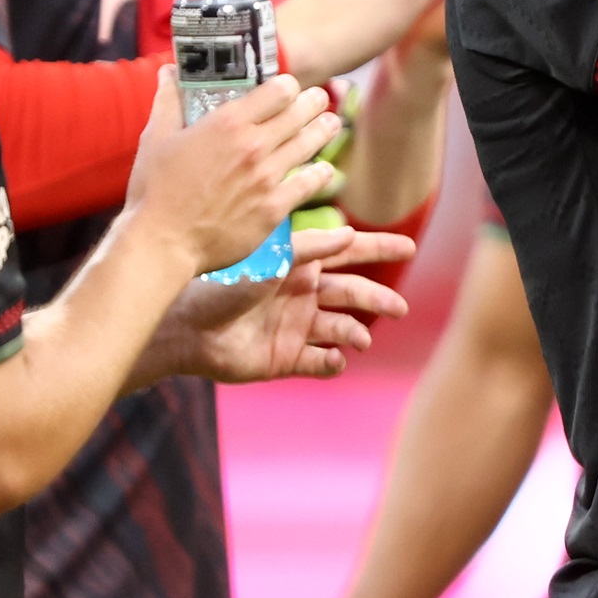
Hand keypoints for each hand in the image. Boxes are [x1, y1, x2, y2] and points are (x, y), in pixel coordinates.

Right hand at [123, 71, 342, 276]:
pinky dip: (319, 175)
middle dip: (313, 103)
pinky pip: (307, 185)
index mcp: (228, 122)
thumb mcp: (156, 138)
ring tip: (331, 124)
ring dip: (323, 131)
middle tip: (321, 99)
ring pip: (309, 145)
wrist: (163, 243)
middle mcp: (254, 145)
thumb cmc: (155, 191)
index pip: (278, 91)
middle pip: (299, 113)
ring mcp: (267, 178)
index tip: (289, 88)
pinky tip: (324, 170)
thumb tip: (169, 70)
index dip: (287, 86)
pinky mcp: (274, 209)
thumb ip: (168, 101)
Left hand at [134, 226, 416, 385]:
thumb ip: (308, 250)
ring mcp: (297, 328)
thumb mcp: (269, 262)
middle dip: (378, 299)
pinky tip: (333, 360)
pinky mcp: (287, 358)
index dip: (379, 249)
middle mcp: (303, 296)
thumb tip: (348, 233)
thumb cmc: (221, 288)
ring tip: (361, 338)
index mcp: (300, 267)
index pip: (347, 253)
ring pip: (341, 329)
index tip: (410, 246)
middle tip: (401, 306)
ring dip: (356, 333)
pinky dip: (331, 363)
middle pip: (352, 294)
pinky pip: (319, 362)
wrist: (187, 331)